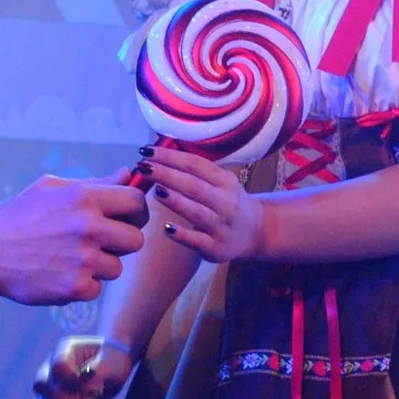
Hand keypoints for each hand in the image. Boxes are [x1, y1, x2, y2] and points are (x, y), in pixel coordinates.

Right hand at [0, 173, 146, 302]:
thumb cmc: (20, 216)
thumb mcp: (53, 188)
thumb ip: (95, 183)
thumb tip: (129, 174)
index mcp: (85, 198)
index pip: (137, 202)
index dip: (138, 212)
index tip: (129, 220)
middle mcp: (89, 227)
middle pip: (136, 241)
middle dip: (122, 243)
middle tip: (101, 244)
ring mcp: (84, 259)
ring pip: (117, 268)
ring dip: (100, 266)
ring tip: (71, 258)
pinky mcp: (76, 287)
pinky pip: (97, 288)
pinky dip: (83, 285)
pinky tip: (61, 273)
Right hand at [33, 335, 133, 398]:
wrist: (113, 367)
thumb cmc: (112, 360)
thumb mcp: (112, 363)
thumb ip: (100, 371)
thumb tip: (87, 381)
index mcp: (65, 349)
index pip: (58, 367)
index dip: (75, 382)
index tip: (97, 387)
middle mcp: (50, 366)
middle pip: (40, 385)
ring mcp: (49, 384)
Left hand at [142, 145, 267, 262]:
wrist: (255, 232)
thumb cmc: (228, 202)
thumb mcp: (221, 182)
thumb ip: (196, 171)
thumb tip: (160, 152)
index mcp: (225, 181)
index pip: (195, 164)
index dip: (170, 156)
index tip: (147, 151)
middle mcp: (226, 202)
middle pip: (193, 185)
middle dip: (166, 174)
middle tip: (143, 167)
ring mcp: (221, 226)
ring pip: (196, 211)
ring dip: (174, 200)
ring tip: (154, 190)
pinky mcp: (216, 248)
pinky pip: (196, 241)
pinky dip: (181, 234)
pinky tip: (166, 228)